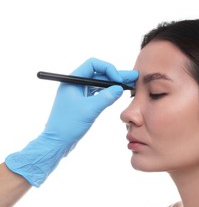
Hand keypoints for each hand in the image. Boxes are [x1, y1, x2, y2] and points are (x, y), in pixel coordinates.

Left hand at [5, 58, 137, 185]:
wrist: (57, 142)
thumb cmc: (68, 125)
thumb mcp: (90, 110)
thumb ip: (106, 97)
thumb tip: (119, 88)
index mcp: (72, 81)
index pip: (93, 65)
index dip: (108, 69)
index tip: (118, 80)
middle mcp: (75, 84)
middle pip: (99, 74)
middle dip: (116, 75)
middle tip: (133, 76)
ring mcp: (79, 94)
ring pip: (99, 84)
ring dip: (114, 84)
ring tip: (130, 84)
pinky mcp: (82, 103)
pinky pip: (97, 93)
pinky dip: (108, 93)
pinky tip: (118, 94)